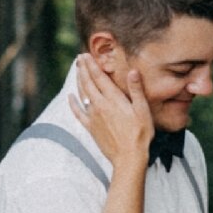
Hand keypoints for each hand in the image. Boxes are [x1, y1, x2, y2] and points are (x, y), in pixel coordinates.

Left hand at [71, 54, 154, 168]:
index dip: (92, 65)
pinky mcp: (91, 127)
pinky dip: (73, 103)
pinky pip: (78, 113)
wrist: (128, 157)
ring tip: (76, 70)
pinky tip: (69, 96)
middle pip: (88, 83)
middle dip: (83, 69)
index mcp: (113, 100)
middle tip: (79, 58)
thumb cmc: (140, 134)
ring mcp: (93, 117)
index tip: (86, 55)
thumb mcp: (143, 110)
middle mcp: (100, 106)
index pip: (99, 78)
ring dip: (79, 81)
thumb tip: (133, 71)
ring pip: (82, 94)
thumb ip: (136, 90)